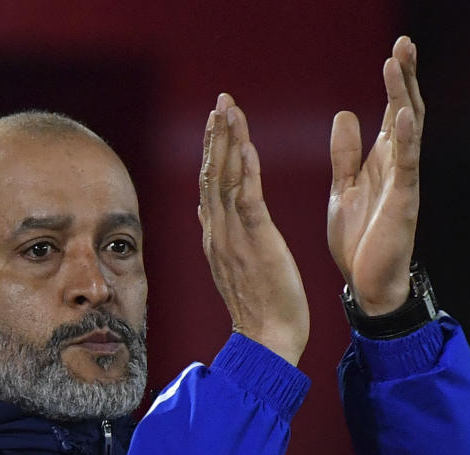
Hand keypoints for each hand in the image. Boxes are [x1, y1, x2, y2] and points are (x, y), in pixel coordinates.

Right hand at [198, 93, 308, 364]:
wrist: (267, 341)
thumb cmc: (258, 306)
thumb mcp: (231, 265)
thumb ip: (217, 233)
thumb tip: (202, 209)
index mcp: (215, 236)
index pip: (209, 183)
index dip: (211, 149)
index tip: (215, 119)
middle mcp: (218, 232)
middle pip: (212, 174)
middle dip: (216, 134)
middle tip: (221, 99)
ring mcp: (234, 237)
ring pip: (225, 180)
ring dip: (227, 142)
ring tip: (229, 109)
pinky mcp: (257, 243)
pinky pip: (248, 200)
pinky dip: (246, 171)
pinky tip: (246, 146)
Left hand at [327, 35, 424, 314]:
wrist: (366, 284)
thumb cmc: (358, 240)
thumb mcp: (343, 188)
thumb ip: (345, 154)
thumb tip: (346, 113)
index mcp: (381, 162)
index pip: (393, 113)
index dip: (394, 82)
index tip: (395, 50)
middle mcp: (397, 166)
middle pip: (405, 111)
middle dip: (404, 77)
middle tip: (404, 42)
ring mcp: (403, 182)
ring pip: (408, 130)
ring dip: (402, 95)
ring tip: (399, 62)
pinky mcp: (402, 202)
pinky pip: (406, 165)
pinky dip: (407, 138)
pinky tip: (405, 113)